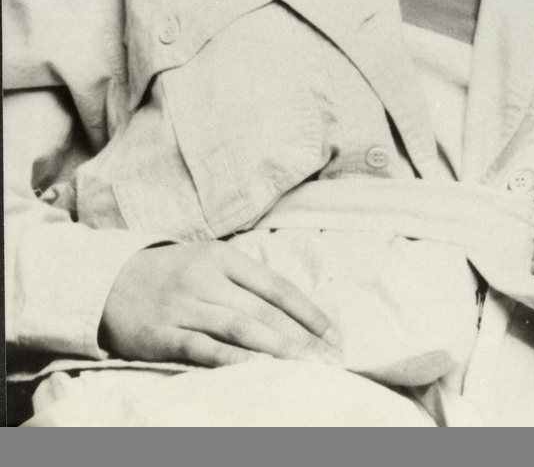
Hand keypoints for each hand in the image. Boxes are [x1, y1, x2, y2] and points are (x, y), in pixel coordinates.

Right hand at [100, 241, 340, 367]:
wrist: (106, 281)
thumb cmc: (169, 274)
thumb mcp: (207, 262)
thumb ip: (243, 281)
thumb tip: (293, 310)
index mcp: (222, 257)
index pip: (275, 285)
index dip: (306, 311)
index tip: (332, 334)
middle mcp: (205, 278)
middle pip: (262, 310)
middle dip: (300, 337)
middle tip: (329, 360)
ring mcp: (184, 306)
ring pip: (239, 328)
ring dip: (276, 350)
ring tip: (304, 368)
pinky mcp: (162, 334)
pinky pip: (203, 349)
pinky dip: (232, 360)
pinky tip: (257, 372)